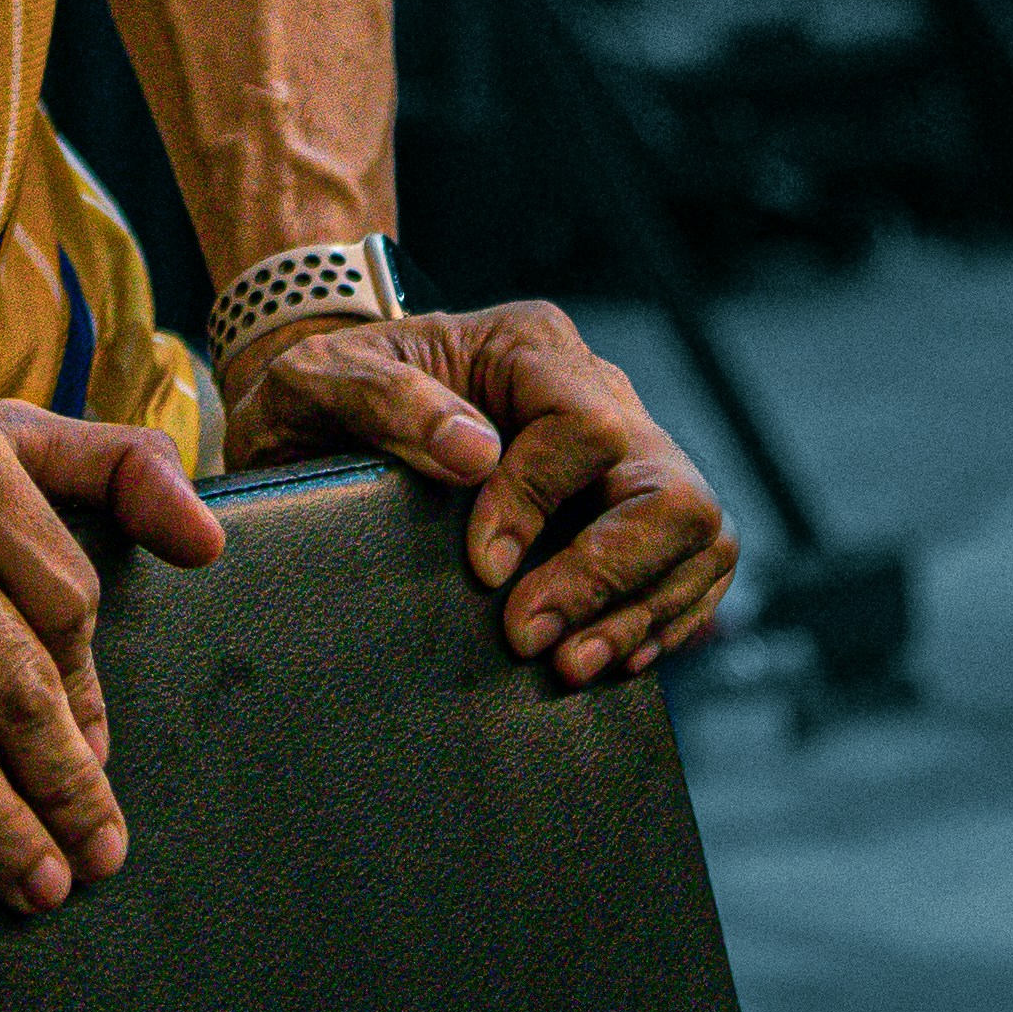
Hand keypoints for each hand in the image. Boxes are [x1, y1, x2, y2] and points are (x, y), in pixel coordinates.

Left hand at [216, 298, 738, 686]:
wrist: (320, 415)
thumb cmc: (323, 392)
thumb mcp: (317, 380)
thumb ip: (383, 400)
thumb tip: (474, 452)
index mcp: (529, 346)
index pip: (587, 426)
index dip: (542, 505)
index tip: (483, 568)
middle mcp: (595, 389)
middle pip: (667, 485)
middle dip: (609, 576)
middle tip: (532, 638)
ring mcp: (624, 451)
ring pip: (695, 530)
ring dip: (640, 610)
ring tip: (569, 664)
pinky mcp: (629, 510)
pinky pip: (693, 563)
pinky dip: (661, 617)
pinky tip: (607, 654)